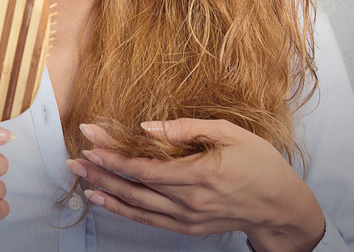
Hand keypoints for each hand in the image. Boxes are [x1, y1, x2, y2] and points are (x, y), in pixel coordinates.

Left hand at [65, 119, 324, 251]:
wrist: (280, 206)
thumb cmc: (260, 164)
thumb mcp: (230, 133)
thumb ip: (188, 128)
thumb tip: (149, 126)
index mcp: (198, 175)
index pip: (144, 167)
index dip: (114, 155)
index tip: (91, 140)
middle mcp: (189, 202)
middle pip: (133, 187)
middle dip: (100, 172)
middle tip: (73, 160)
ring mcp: (187, 218)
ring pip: (136, 207)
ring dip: (105, 192)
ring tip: (79, 178)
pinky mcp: (188, 227)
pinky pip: (148, 220)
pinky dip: (122, 211)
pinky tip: (103, 200)